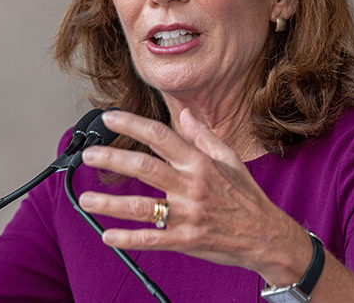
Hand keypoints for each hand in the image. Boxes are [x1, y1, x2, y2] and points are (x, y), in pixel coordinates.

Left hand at [77, 109, 312, 285]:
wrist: (267, 237)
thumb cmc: (247, 198)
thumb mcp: (230, 159)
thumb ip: (203, 135)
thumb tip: (185, 112)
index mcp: (200, 163)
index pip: (160, 136)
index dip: (131, 124)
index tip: (109, 118)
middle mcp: (192, 186)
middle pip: (144, 168)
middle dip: (112, 159)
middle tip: (89, 156)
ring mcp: (189, 215)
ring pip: (142, 207)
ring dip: (110, 204)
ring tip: (86, 200)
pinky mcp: (187, 241)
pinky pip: (152, 239)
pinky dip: (128, 239)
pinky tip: (108, 236)